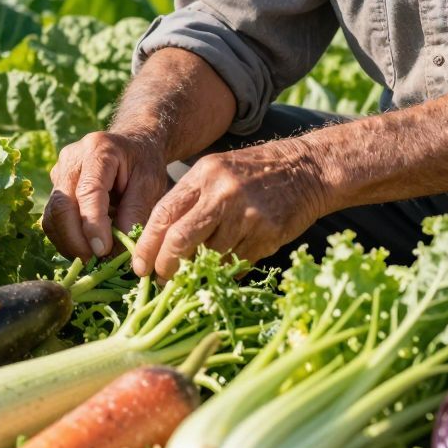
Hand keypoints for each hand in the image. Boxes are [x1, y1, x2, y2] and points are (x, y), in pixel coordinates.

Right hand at [43, 129, 169, 261]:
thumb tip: (116, 250)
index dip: (93, 225)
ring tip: (92, 259)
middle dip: (76, 241)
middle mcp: (71, 158)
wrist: (132, 145)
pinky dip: (66, 239)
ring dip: (69, 244)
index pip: (88, 192)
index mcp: (98, 150)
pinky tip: (84, 249)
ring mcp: (58, 173)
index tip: (103, 251)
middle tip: (95, 263)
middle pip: (62, 206)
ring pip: (52, 217)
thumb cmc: (143, 164)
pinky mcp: (54, 188)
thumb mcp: (150, 184)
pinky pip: (52, 220)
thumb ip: (135, 212)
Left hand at [133, 138, 329, 279]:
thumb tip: (159, 245)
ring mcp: (247, 214)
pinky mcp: (268, 233)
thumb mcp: (217, 172)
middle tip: (163, 278)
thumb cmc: (254, 174)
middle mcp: (223, 193)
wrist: (306, 169)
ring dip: (199, 271)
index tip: (140, 266)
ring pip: (209, 257)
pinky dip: (227, 270)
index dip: (147, 245)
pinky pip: (237, 263)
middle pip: (180, 239)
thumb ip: (190, 201)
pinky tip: (227, 266)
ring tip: (196, 274)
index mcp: (204, 175)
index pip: (164, 214)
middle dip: (166, 265)